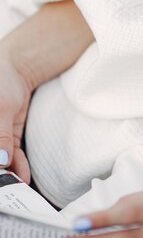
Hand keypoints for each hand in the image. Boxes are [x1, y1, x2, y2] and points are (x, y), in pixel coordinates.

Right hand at [0, 56, 30, 182]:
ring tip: (17, 186)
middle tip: (7, 189)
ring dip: (8, 177)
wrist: (17, 71)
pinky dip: (18, 167)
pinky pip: (11, 159)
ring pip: (0, 164)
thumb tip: (1, 161)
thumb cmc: (1, 83)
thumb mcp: (1, 108)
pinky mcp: (6, 142)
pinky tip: (23, 176)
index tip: (0, 179)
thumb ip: (0, 135)